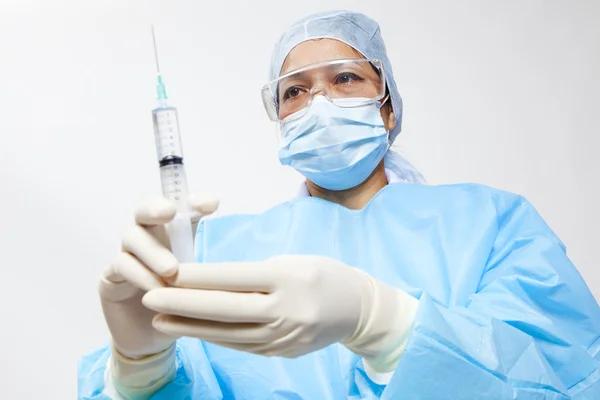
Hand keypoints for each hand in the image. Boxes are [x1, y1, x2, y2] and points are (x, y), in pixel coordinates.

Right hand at [99, 194, 218, 358]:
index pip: (176, 207)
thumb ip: (204, 249)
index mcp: (168, 233)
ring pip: (131, 238)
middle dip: (155, 208)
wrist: (152, 336)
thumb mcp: (196, 275)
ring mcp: (124, 255)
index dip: (191, 202)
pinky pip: (120, 266)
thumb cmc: (175, 299)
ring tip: (171, 271)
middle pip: (143, 211)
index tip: (210, 204)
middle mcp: (144, 238)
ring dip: (153, 252)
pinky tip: (155, 289)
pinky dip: (139, 275)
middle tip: (169, 212)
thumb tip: (218, 213)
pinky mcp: (110, 277)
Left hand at [142, 255, 417, 371]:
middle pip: (223, 309)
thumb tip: (213, 283)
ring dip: (189, 327)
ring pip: (227, 333)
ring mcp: (283, 336)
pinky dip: (213, 337)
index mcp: (289, 279)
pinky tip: (191, 330)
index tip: (168, 272)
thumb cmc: (324, 274)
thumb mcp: (293, 261)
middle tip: (149, 298)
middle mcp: (285, 310)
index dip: (196, 276)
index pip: (232, 278)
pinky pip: (240, 344)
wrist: (357, 309)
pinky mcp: (280, 352)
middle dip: (182, 304)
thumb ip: (256, 274)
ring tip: (159, 319)